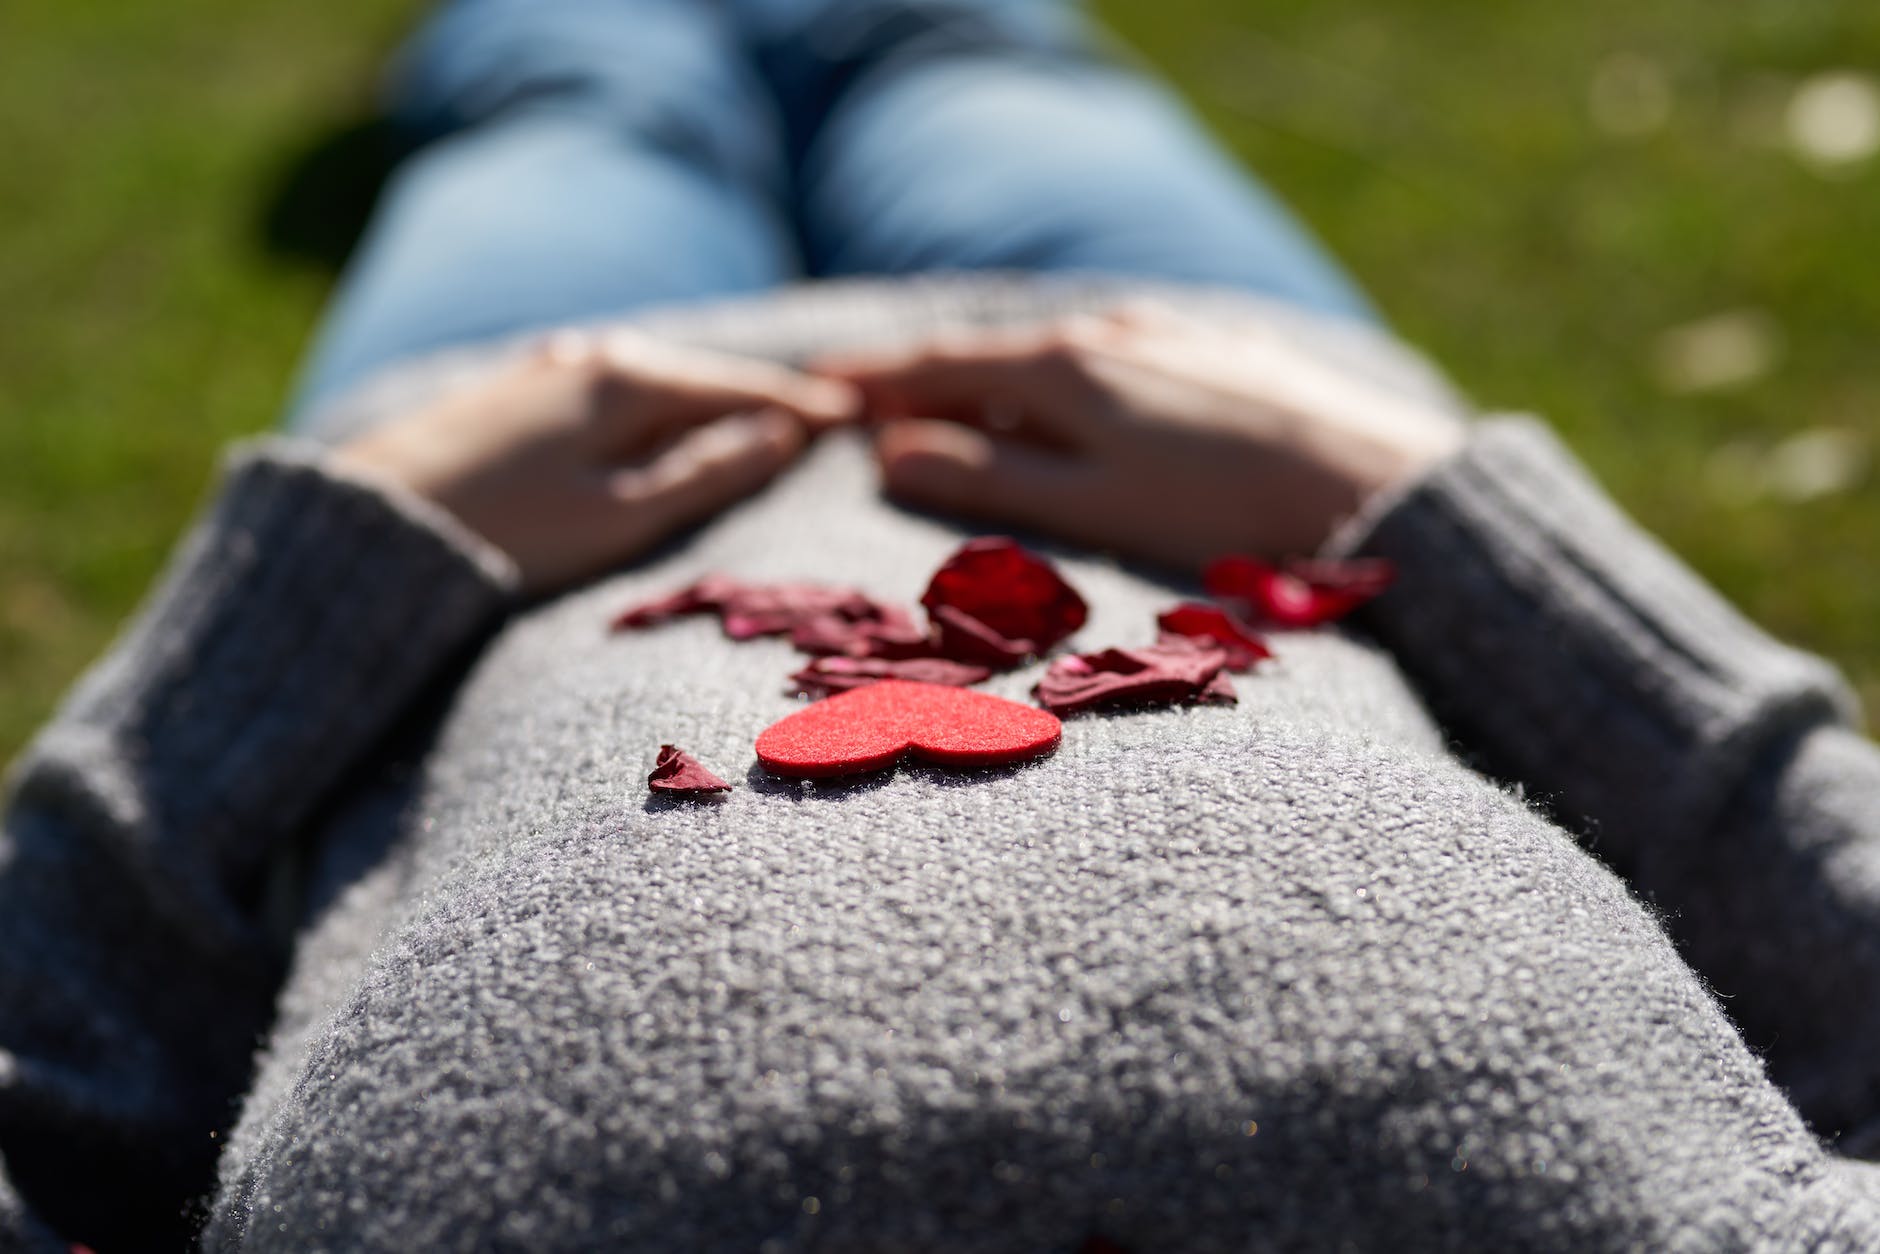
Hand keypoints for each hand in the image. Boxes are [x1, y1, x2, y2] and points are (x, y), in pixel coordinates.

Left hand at [334, 330, 858, 592]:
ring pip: (650, 375)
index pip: (742, 387)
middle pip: (699, 374)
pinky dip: (649, 395)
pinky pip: (607, 381)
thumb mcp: (622, 516)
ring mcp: (546, 369)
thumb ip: (707, 471)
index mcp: (630, 382)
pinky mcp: (510, 392)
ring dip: (704, 393)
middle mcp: (592, 357)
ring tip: (750, 411)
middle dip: (759, 394)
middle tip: (821, 413)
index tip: (858, 416)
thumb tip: (780, 432)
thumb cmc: (506, 537)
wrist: (369, 527)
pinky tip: (646, 397)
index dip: (803, 405)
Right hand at [820, 306, 1462, 570]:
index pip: (937, 364)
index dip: (869, 378)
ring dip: (990, 386)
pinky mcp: (1208, 352)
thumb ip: (986, 478)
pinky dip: (1054, 386)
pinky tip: (1066, 411)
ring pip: (1048, 357)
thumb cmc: (1224, 516)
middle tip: (863, 411)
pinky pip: (1102, 360)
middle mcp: (1105, 331)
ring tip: (952, 419)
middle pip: (987, 355)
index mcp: (1063, 367)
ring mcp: (1161, 334)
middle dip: (921, 383)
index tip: (810, 390)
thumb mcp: (1089, 507)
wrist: (1376, 484)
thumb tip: (890, 450)